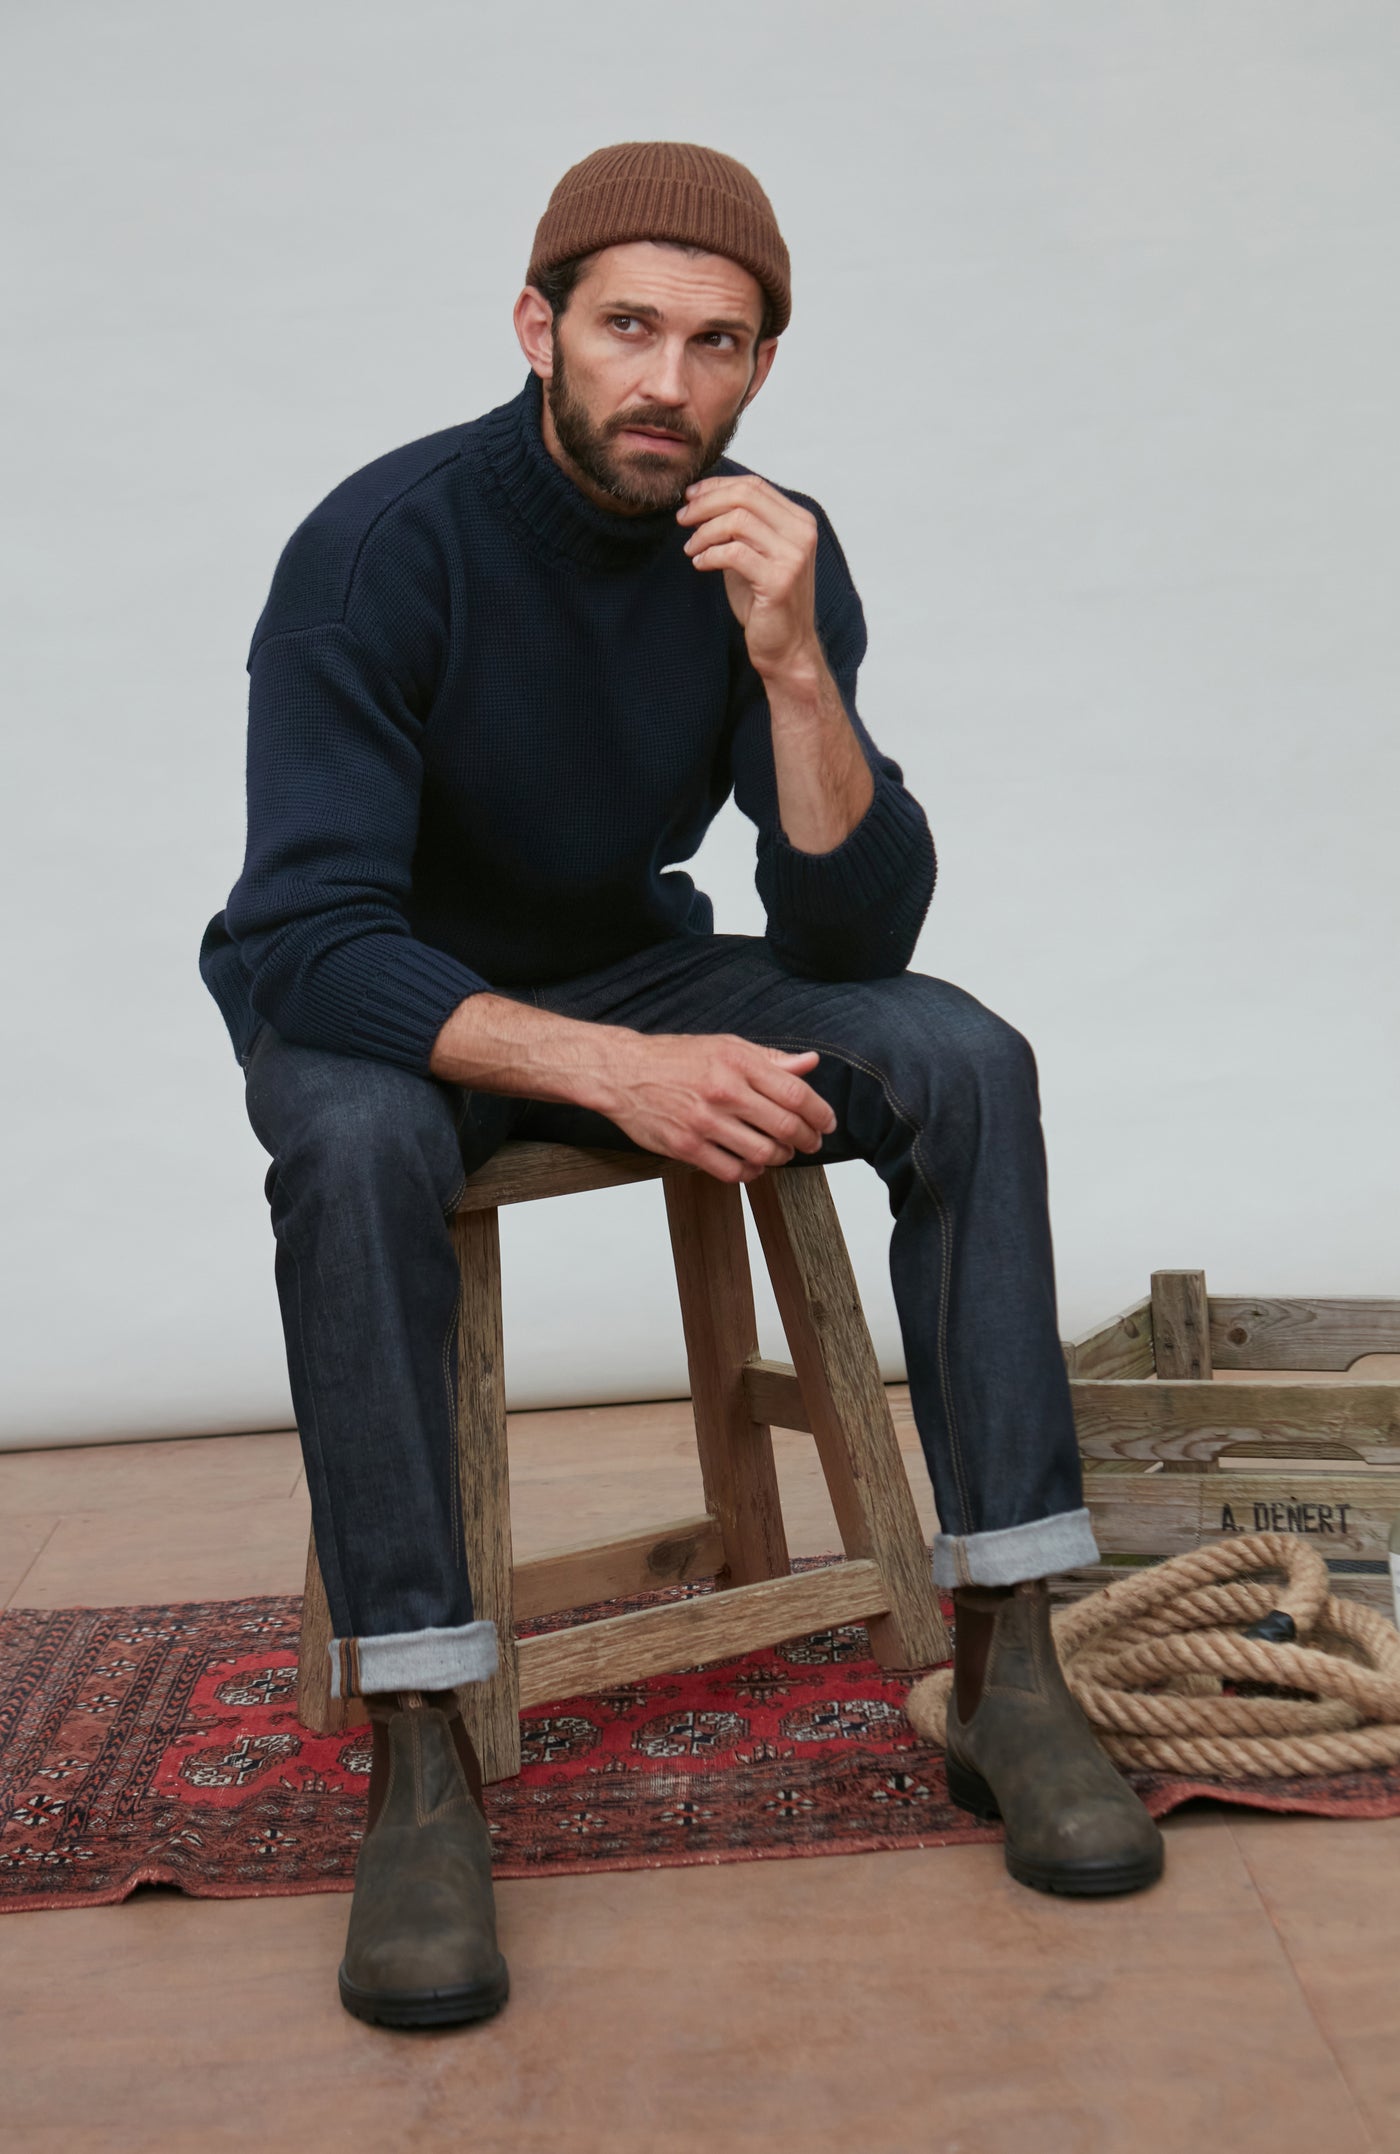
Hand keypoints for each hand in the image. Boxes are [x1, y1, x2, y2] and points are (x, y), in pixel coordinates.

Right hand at [596, 1030, 837, 1184]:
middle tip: (810, 1142)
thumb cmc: (674, 1058)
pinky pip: (733, 1171)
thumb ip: (769, 1059)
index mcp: (737, 1062)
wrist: (622, 1072)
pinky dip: (750, 1172)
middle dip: (807, 1140)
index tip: (826, 1122)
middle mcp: (723, 1091)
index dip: (820, 1112)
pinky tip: (751, 1164)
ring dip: (780, 1157)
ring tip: (780, 1152)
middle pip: (786, 1127)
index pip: (796, 1093)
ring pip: (763, 1153)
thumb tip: (809, 1063)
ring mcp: (704, 1122)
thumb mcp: (725, 1046)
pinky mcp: (686, 1147)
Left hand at [676, 474, 822, 683]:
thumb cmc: (766, 601)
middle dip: (706, 504)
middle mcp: (801, 534)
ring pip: (738, 521)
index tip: (690, 497)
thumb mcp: (755, 553)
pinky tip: (699, 564)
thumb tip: (702, 499)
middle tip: (682, 518)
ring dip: (705, 532)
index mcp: (799, 521)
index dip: (717, 486)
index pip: (754, 485)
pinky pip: (734, 553)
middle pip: (745, 497)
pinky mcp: (778, 581)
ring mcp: (793, 557)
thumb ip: (740, 526)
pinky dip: (710, 555)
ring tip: (690, 547)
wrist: (786, 646)